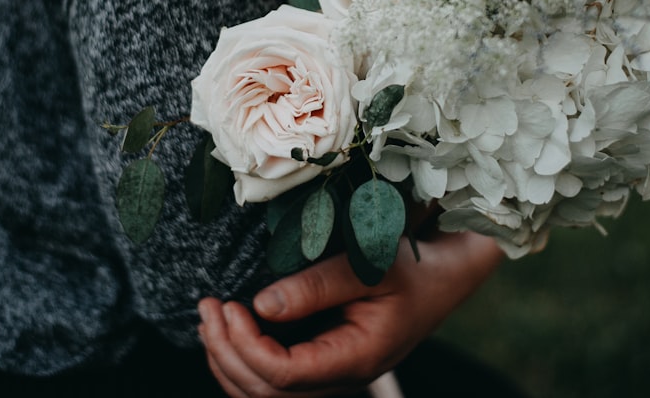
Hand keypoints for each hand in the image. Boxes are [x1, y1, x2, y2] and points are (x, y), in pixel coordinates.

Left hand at [197, 230, 504, 397]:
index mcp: (356, 358)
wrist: (443, 277)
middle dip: (226, 353)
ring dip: (228, 361)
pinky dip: (243, 361)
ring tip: (209, 319)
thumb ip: (318, 285)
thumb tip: (261, 304)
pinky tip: (229, 331)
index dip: (247, 346)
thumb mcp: (370, 264)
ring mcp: (332, 375)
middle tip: (207, 307)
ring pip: (265, 395)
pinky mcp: (323, 363)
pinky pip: (274, 382)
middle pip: (266, 393)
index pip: (285, 376)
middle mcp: (342, 377)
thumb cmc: (412, 266)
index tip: (229, 305)